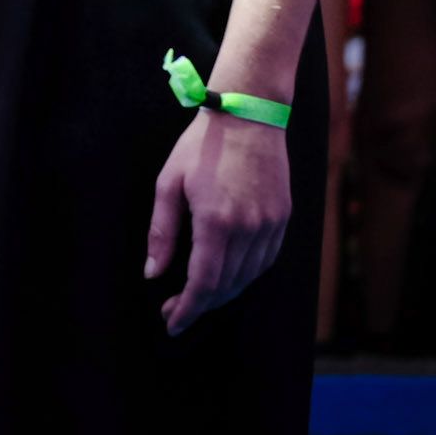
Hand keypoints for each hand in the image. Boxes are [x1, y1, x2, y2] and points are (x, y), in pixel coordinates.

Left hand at [145, 109, 290, 334]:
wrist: (248, 112)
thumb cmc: (202, 144)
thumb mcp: (169, 181)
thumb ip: (161, 232)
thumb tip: (152, 274)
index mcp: (216, 221)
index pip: (203, 284)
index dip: (187, 309)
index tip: (172, 322)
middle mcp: (249, 229)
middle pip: (226, 286)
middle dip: (200, 304)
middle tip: (177, 309)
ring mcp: (270, 224)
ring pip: (248, 277)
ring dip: (223, 293)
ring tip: (199, 295)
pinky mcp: (283, 217)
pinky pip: (266, 260)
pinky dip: (246, 275)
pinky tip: (229, 274)